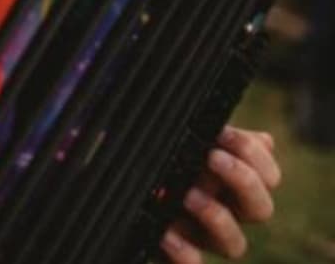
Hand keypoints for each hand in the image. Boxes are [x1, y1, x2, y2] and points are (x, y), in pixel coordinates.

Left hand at [161, 126, 280, 261]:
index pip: (268, 176)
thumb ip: (212, 131)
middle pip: (261, 209)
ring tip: (187, 195)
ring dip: (216, 217)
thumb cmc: (149, 148)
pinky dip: (184, 252)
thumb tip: (264, 140)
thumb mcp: (176, 133)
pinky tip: (165, 233)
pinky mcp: (175, 252)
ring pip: (235, 244)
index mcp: (231, 179)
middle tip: (213, 157)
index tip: (223, 133)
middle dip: (244, 181)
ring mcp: (201, 235)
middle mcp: (224, 210)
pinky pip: (192, 263)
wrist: (112, 176)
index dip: (254, 156)